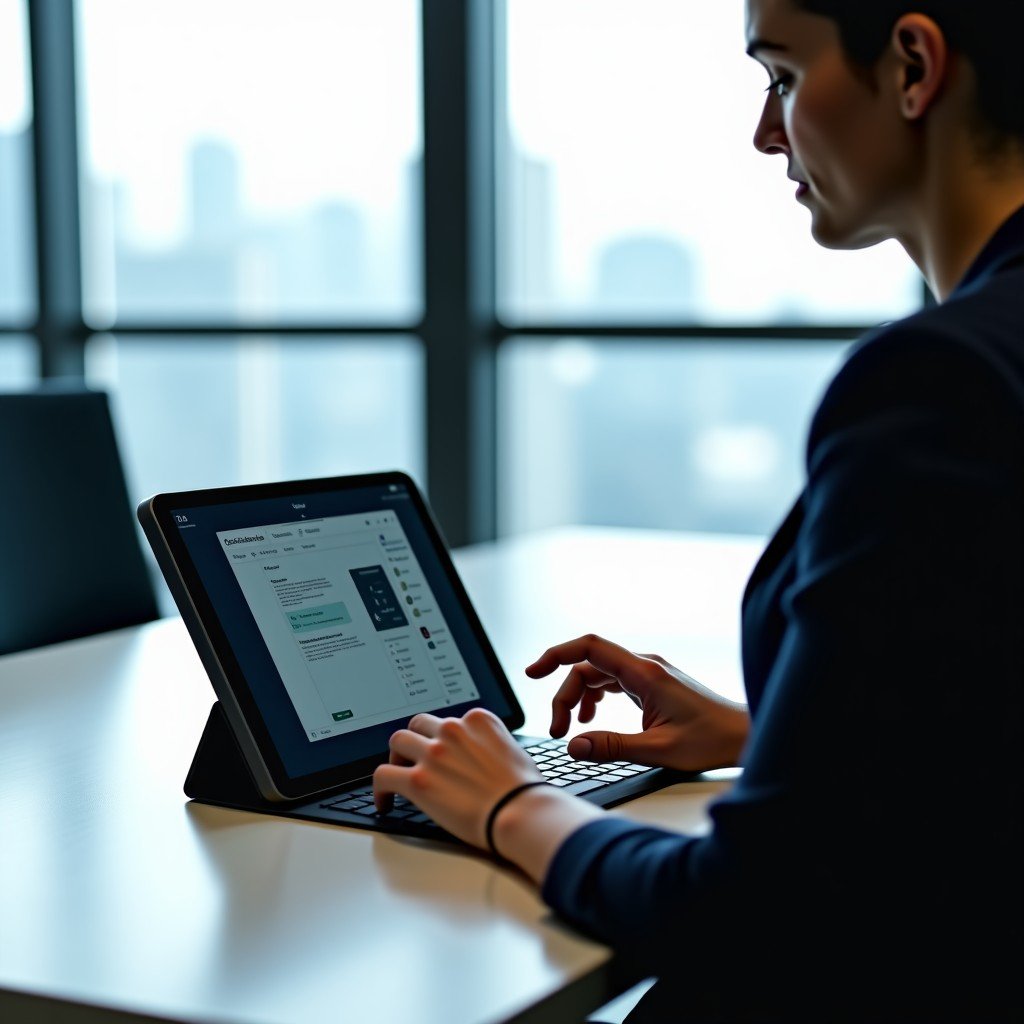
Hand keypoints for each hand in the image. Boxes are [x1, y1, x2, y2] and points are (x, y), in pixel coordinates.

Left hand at [373, 708, 542, 848]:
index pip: (448, 720)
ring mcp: (433, 753)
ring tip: (399, 776)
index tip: (440, 752)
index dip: (441, 738)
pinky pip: (383, 775)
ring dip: (397, 758)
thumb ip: (491, 744)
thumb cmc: (524, 790)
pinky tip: (384, 802)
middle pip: (419, 725)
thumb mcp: (513, 751)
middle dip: (416, 741)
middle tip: (415, 761)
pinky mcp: (417, 780)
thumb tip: (483, 755)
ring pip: (398, 741)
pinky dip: (379, 789)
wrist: (520, 812)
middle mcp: (452, 730)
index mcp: (477, 720)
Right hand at [526, 633, 748, 771]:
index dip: (556, 654)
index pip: (589, 647)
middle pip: (587, 666)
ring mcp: (648, 672)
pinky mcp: (651, 683)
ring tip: (571, 729)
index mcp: (644, 673)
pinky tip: (592, 719)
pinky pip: (611, 681)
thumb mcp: (658, 750)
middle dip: (564, 695)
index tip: (533, 673)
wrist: (744, 735)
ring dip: (578, 698)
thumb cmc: (711, 740)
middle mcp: (644, 666)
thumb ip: (612, 747)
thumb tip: (573, 747)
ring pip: (597, 674)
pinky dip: (594, 697)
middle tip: (558, 732)